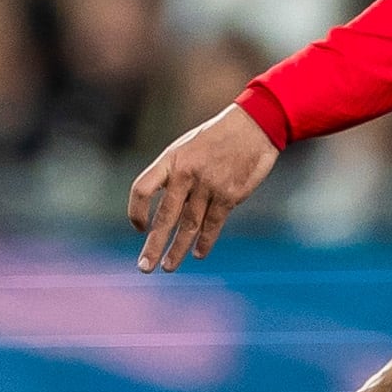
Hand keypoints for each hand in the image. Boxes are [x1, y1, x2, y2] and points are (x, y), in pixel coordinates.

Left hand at [126, 103, 279, 271]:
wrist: (254, 125)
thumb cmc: (217, 137)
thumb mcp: (187, 147)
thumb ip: (173, 174)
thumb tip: (167, 207)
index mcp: (171, 159)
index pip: (142, 188)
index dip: (136, 210)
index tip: (138, 228)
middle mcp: (186, 173)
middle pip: (165, 216)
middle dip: (154, 245)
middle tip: (144, 267)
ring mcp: (208, 185)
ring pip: (189, 226)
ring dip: (178, 249)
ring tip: (168, 266)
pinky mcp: (229, 194)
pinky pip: (213, 224)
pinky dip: (205, 241)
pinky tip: (198, 253)